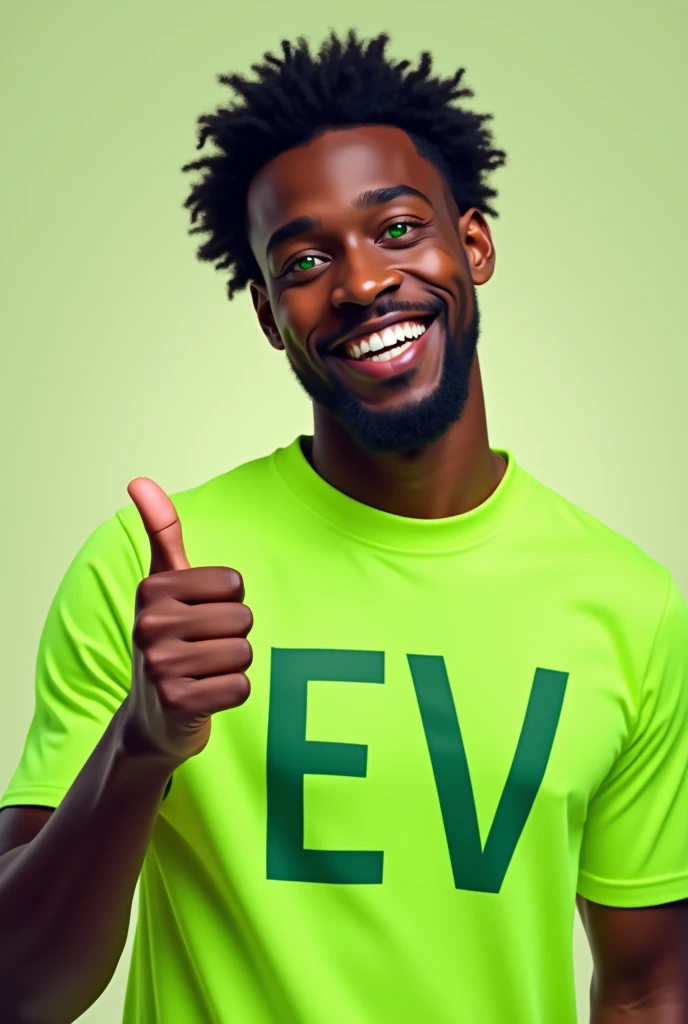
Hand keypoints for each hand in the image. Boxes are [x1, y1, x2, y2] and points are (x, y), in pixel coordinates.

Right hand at [122, 477, 251, 764]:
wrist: (151, 716)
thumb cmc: (167, 639)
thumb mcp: (163, 584)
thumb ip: (161, 532)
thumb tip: (139, 480)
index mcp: (151, 590)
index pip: (234, 584)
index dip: (228, 602)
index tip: (199, 616)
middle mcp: (150, 625)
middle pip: (242, 618)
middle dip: (232, 635)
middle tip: (202, 649)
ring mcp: (161, 667)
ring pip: (244, 652)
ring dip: (233, 665)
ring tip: (203, 671)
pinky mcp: (178, 703)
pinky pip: (242, 687)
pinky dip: (232, 693)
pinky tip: (206, 695)